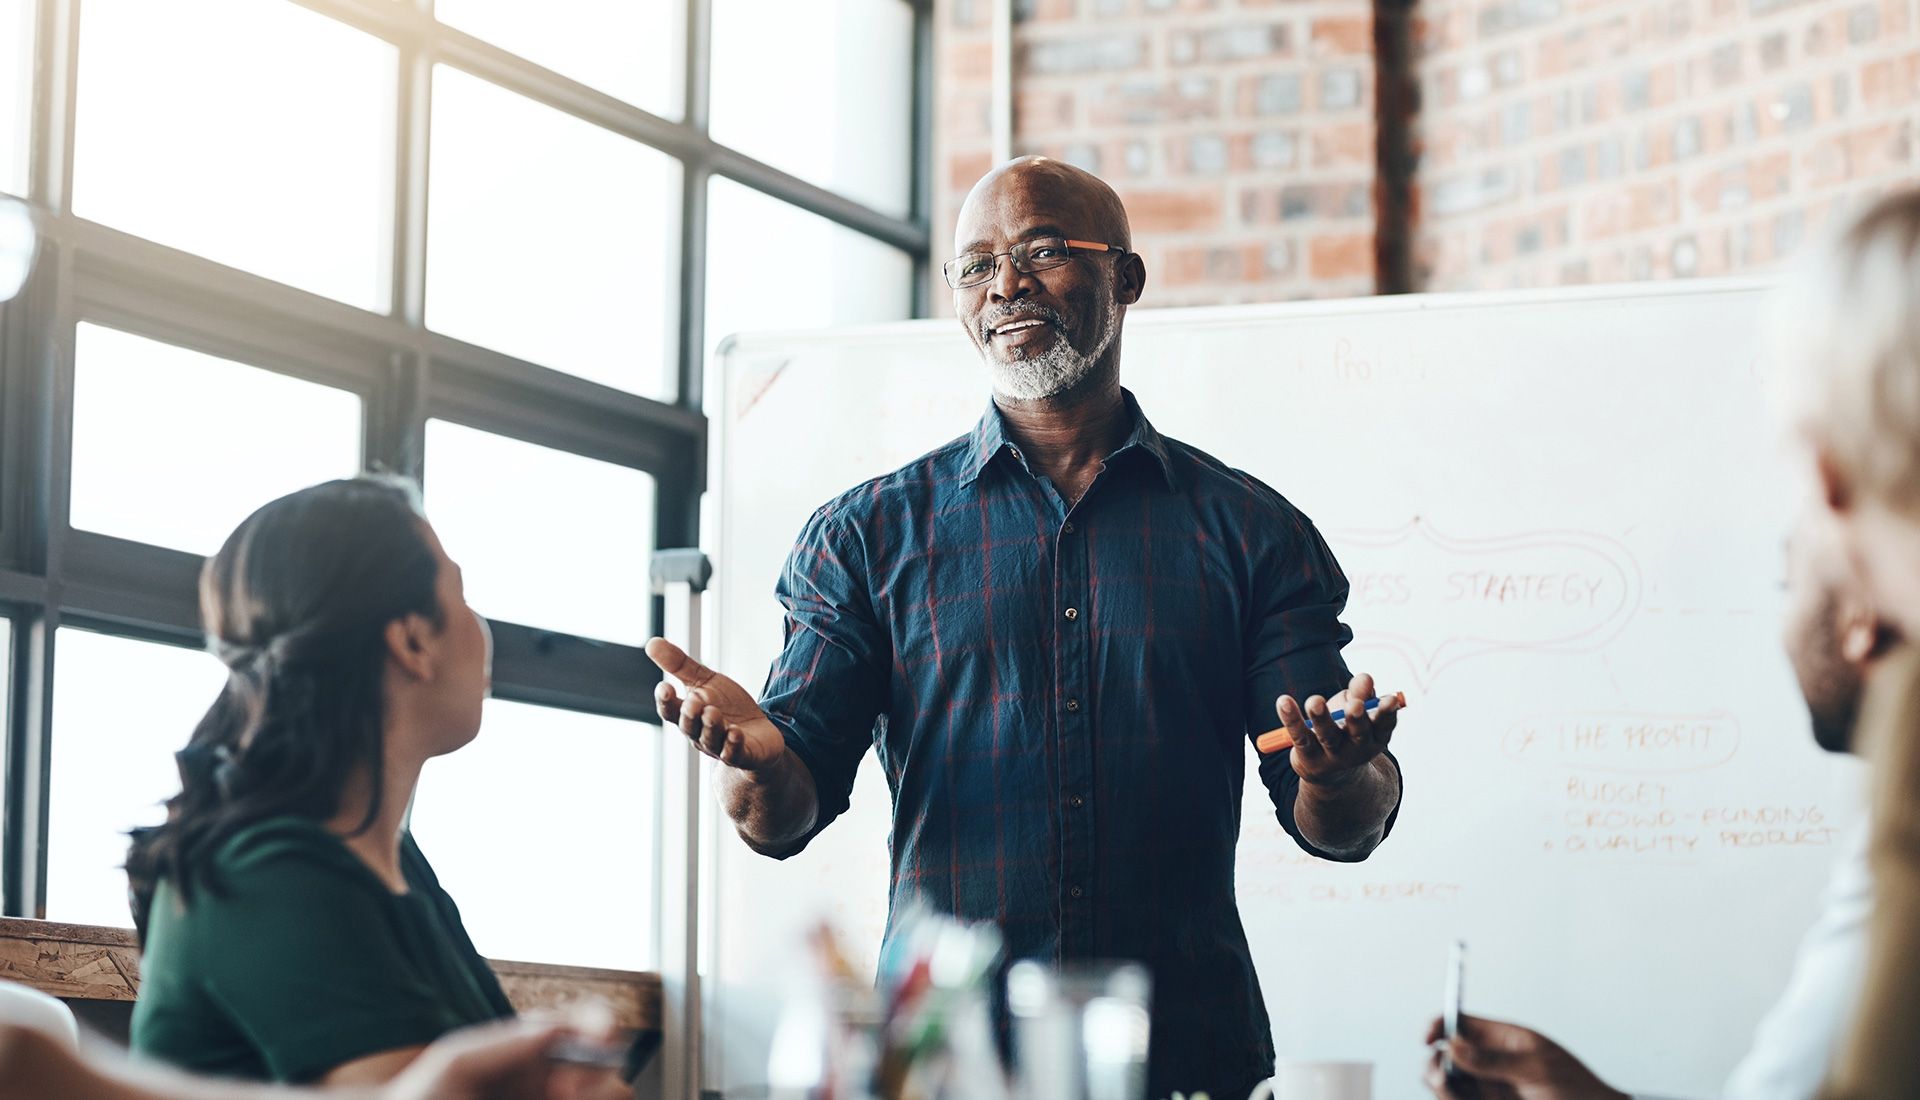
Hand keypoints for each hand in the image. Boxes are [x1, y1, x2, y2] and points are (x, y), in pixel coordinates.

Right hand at [646, 637, 786, 771]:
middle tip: (694, 703)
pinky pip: (734, 753)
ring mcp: (720, 746)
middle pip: (689, 727)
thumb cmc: (727, 706)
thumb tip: (651, 642)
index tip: (664, 687)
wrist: (759, 731)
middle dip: (690, 715)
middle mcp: (700, 734)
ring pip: (710, 739)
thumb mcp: (705, 681)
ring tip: (713, 713)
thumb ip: (679, 665)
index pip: (671, 711)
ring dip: (711, 727)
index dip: (666, 701)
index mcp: (688, 715)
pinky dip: (733, 745)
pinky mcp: (742, 754)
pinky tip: (735, 734)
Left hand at [1276, 672, 1399, 783]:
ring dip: (1321, 718)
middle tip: (1355, 705)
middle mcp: (1357, 749)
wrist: (1329, 771)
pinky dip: (1291, 719)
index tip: (1389, 699)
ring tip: (1315, 701)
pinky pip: (1299, 736)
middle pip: (1358, 732)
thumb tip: (1365, 677)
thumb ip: (1360, 693)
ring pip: (1327, 736)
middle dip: (1356, 718)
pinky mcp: (1308, 755)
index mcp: (1375, 736)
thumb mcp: (1356, 710)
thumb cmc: (1346, 729)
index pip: (1385, 725)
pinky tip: (1284, 701)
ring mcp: (1333, 754)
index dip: (1388, 713)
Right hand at [1421, 1014, 1627, 1099]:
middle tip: (1445, 1080)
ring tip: (1458, 1097)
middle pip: (1443, 1056)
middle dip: (1435, 1066)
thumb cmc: (1578, 1090)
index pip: (1459, 1022)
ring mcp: (1486, 1089)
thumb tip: (1453, 1044)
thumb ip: (1493, 1059)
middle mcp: (1487, 1063)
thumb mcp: (1538, 1070)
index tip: (1428, 1040)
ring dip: (1443, 1090)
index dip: (1438, 1025)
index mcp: (1501, 1039)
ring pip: (1446, 1085)